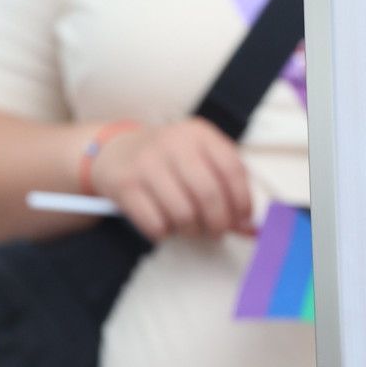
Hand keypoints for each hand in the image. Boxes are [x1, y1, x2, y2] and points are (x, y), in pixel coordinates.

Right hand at [90, 117, 256, 240]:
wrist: (114, 152)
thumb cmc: (169, 161)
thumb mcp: (200, 163)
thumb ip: (228, 192)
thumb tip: (251, 230)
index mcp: (198, 134)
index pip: (232, 169)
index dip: (242, 201)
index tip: (241, 220)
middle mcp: (172, 143)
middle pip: (208, 194)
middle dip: (218, 223)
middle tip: (216, 232)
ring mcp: (145, 163)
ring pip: (182, 213)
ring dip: (191, 230)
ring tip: (189, 228)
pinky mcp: (124, 184)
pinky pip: (155, 222)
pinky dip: (164, 233)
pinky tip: (164, 225)